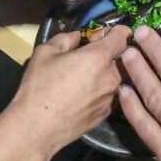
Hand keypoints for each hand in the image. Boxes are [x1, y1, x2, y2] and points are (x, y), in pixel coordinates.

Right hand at [0, 27, 131, 160]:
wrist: (36, 128)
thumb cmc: (39, 87)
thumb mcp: (46, 52)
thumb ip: (66, 38)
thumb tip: (78, 37)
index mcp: (100, 57)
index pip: (124, 34)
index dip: (112, 31)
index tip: (95, 39)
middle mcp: (112, 76)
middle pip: (124, 56)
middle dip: (110, 52)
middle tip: (88, 58)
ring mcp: (112, 96)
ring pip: (119, 76)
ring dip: (107, 72)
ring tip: (85, 78)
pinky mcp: (107, 113)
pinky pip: (112, 94)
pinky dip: (103, 90)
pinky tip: (84, 95)